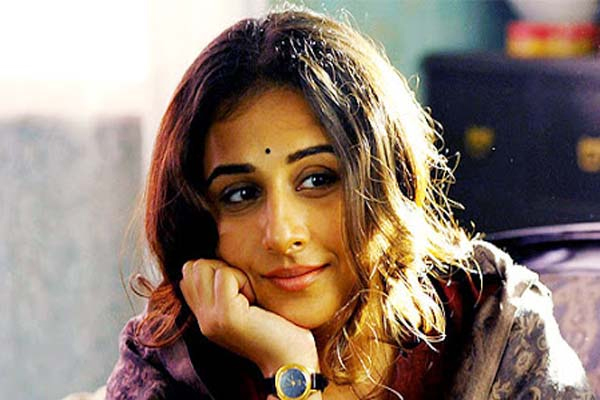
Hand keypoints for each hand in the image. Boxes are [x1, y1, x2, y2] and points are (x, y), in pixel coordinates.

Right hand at [179, 259, 319, 376]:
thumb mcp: (244, 304)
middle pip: (194, 266)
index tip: (239, 290)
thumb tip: (215, 258)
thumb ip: (225, 287)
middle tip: (246, 293)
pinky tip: (255, 302)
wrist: (290, 361)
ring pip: (205, 266)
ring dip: (233, 274)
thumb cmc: (277, 328)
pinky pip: (225, 275)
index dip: (215, 270)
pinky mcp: (226, 316)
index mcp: (204, 315)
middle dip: (222, 268)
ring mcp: (210, 319)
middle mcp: (201, 318)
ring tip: (250, 298)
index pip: (189, 272)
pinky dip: (244, 280)